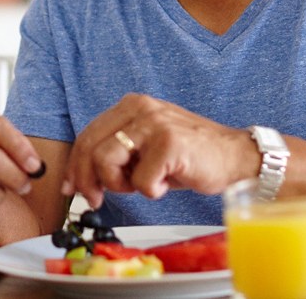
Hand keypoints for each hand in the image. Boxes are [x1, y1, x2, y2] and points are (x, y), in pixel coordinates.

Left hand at [64, 93, 255, 206]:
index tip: (71, 187)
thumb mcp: (145, 146)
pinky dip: (152, 191)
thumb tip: (79, 179)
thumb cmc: (188, 156)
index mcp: (131, 105)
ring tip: (144, 184)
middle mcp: (140, 108)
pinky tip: (168, 183)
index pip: (88, 135)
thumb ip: (115, 152)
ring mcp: (155, 124)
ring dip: (122, 185)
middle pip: (90, 148)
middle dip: (88, 180)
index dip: (75, 166)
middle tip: (96, 200)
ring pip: (107, 162)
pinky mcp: (169, 144)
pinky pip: (142, 181)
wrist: (234, 156)